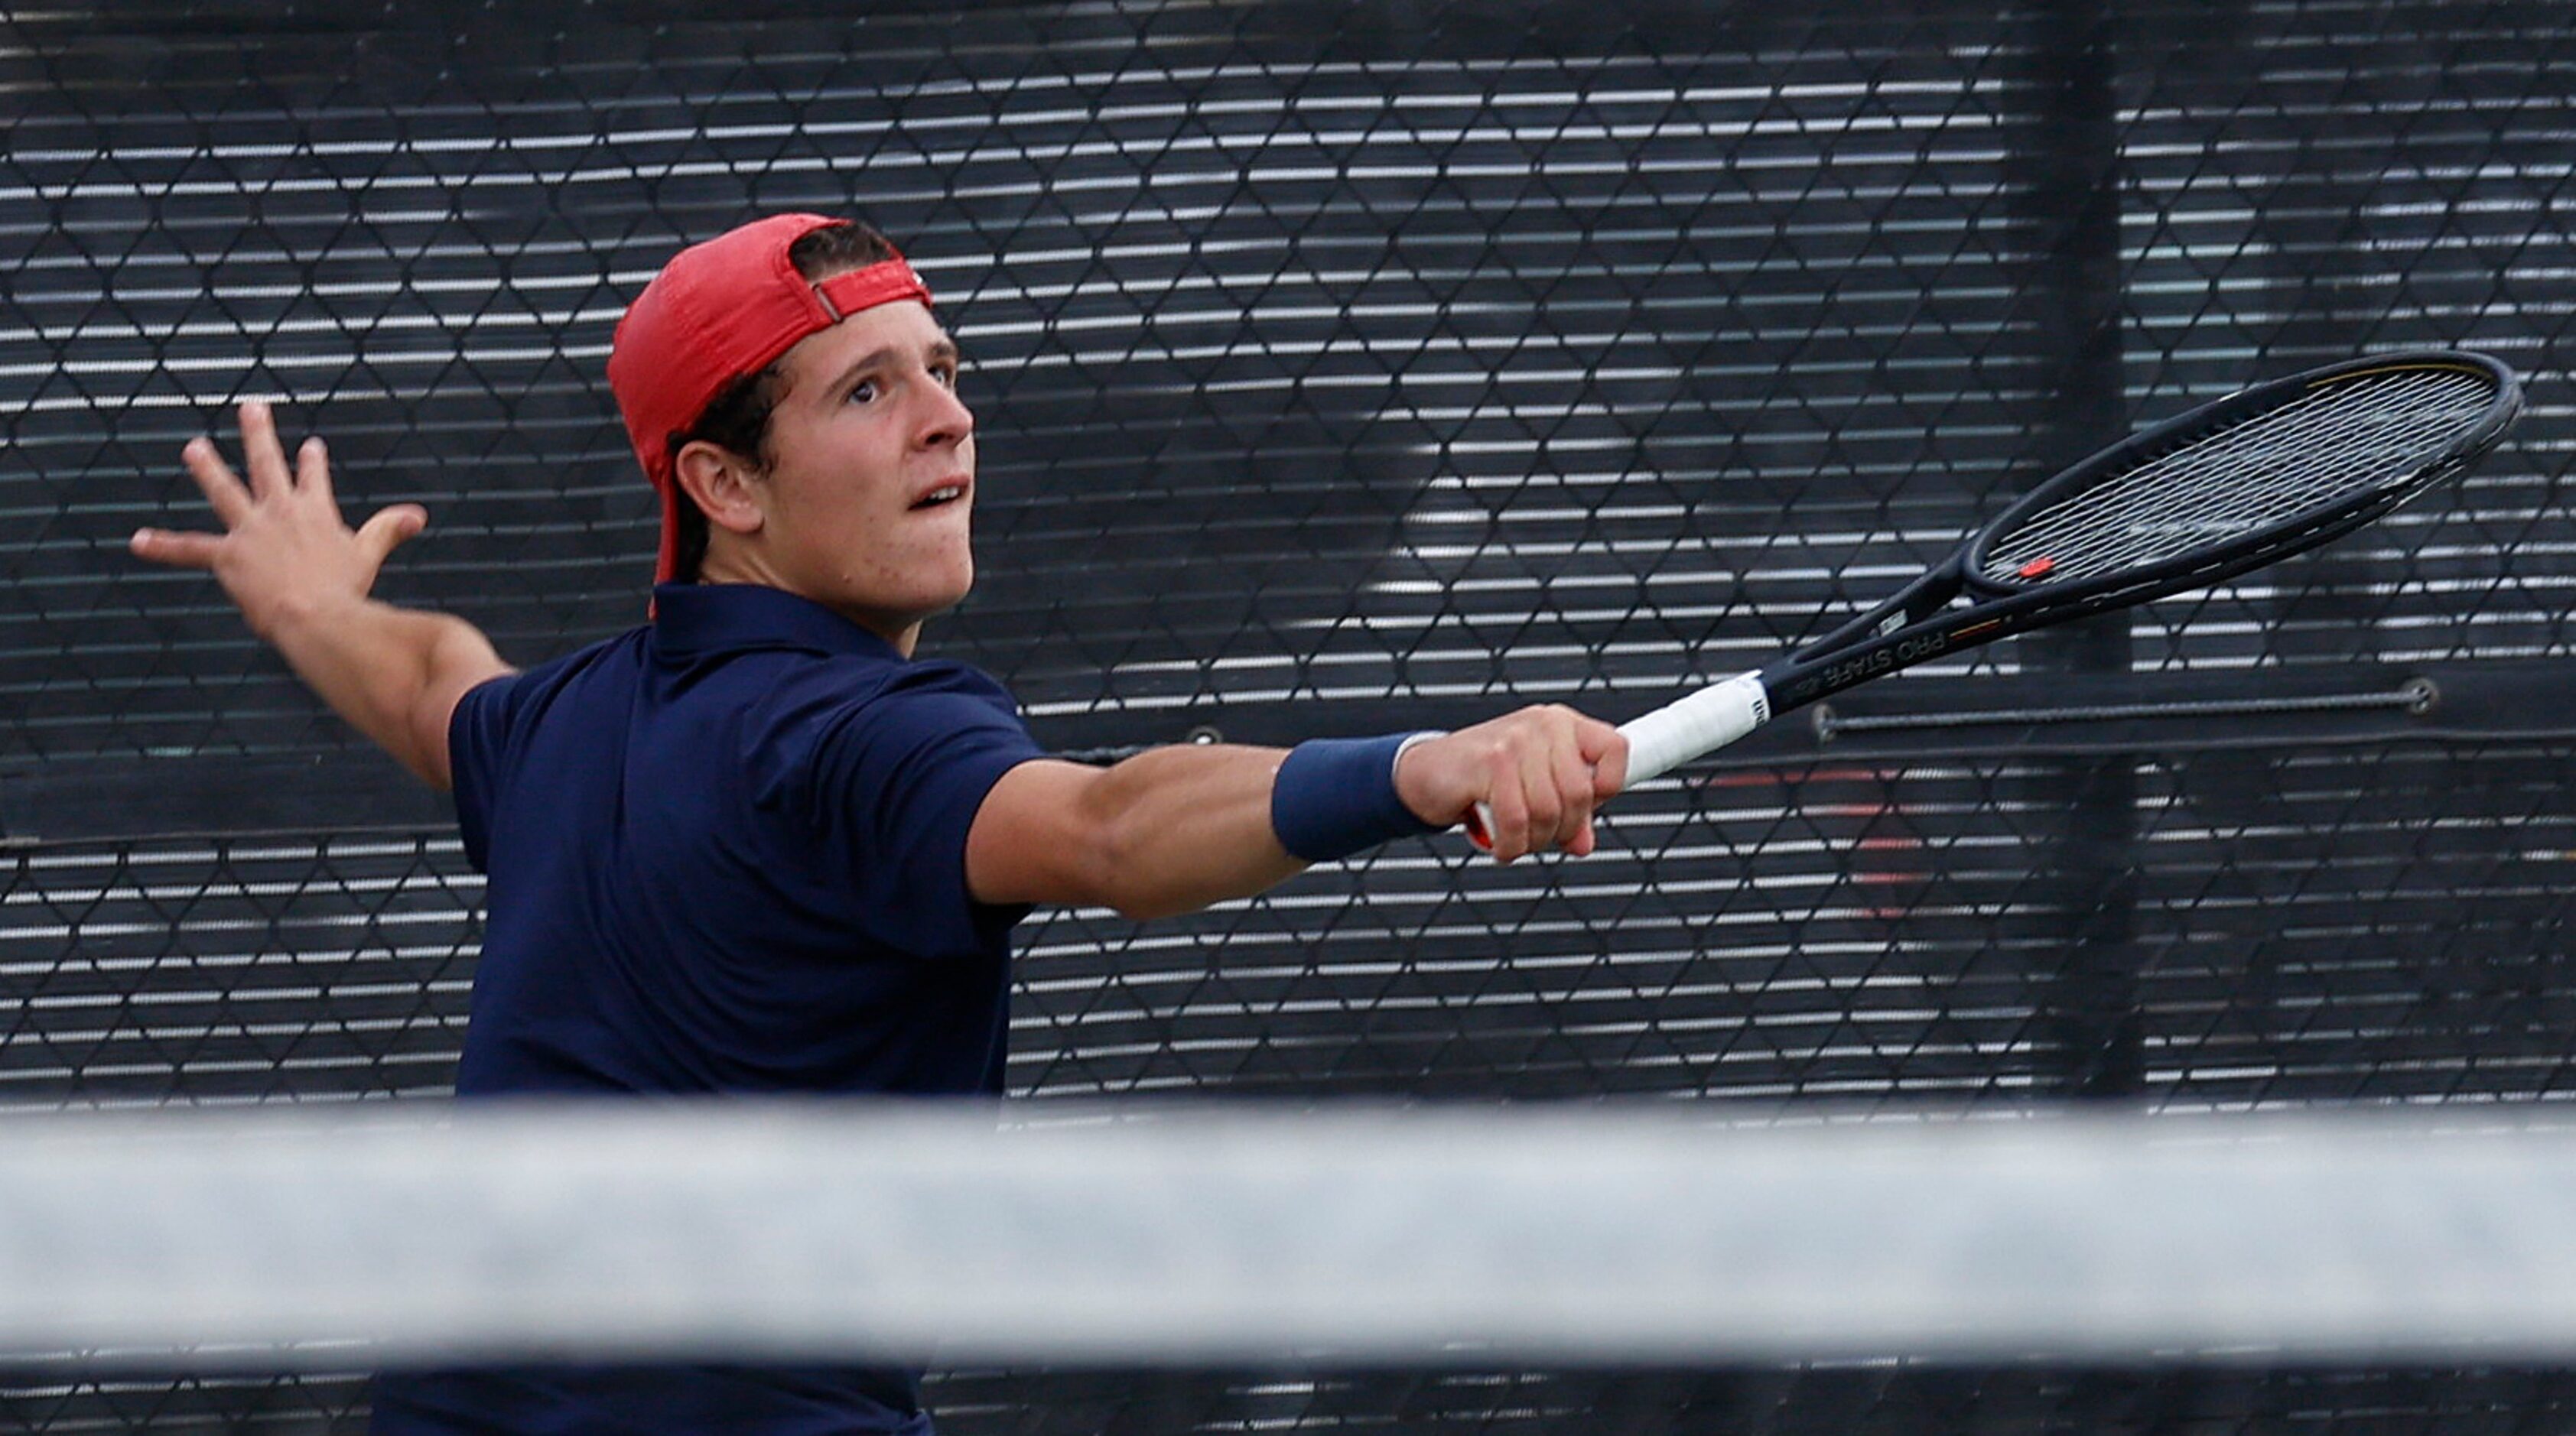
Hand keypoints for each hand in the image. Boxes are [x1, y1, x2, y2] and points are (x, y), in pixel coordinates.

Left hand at [130, 401, 427, 640]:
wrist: (317, 616)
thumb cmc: (346, 590)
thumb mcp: (369, 555)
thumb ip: (388, 529)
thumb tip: (417, 515)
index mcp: (315, 511)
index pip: (312, 476)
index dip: (312, 461)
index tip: (310, 447)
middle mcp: (280, 512)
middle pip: (266, 463)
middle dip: (258, 433)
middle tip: (250, 408)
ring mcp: (251, 530)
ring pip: (224, 490)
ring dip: (207, 467)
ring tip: (194, 449)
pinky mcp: (228, 556)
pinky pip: (190, 548)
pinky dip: (163, 546)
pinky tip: (139, 541)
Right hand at [1393, 705, 1627, 861]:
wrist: (1426, 772)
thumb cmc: (1480, 776)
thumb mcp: (1532, 789)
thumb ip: (1564, 812)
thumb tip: (1583, 844)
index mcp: (1562, 723)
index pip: (1616, 749)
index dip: (1609, 788)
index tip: (1585, 810)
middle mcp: (1543, 725)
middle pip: (1581, 794)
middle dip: (1563, 829)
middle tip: (1540, 836)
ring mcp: (1516, 741)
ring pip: (1549, 812)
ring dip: (1533, 841)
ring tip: (1515, 839)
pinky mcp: (1491, 762)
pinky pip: (1518, 822)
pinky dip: (1511, 847)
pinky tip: (1501, 845)